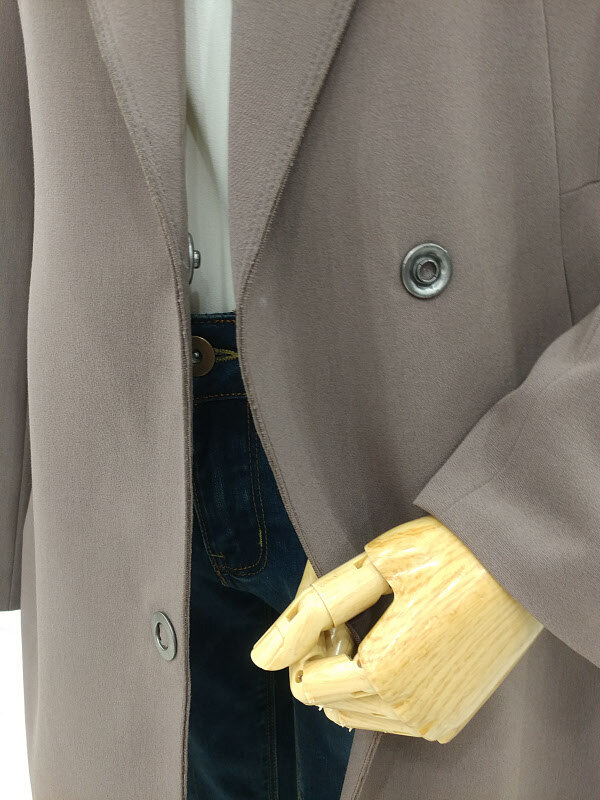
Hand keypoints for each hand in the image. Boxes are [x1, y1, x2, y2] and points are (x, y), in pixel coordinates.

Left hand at [251, 516, 542, 742]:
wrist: (519, 567)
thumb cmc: (447, 554)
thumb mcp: (375, 567)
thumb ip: (314, 611)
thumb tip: (261, 659)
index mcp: (382, 674)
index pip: (304, 683)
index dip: (313, 640)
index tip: (346, 606)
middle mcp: (406, 710)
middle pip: (328, 699)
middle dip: (332, 658)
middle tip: (370, 610)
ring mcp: (431, 720)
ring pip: (356, 710)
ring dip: (356, 672)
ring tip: (391, 623)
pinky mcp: (449, 720)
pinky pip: (390, 715)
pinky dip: (384, 685)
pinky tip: (409, 641)